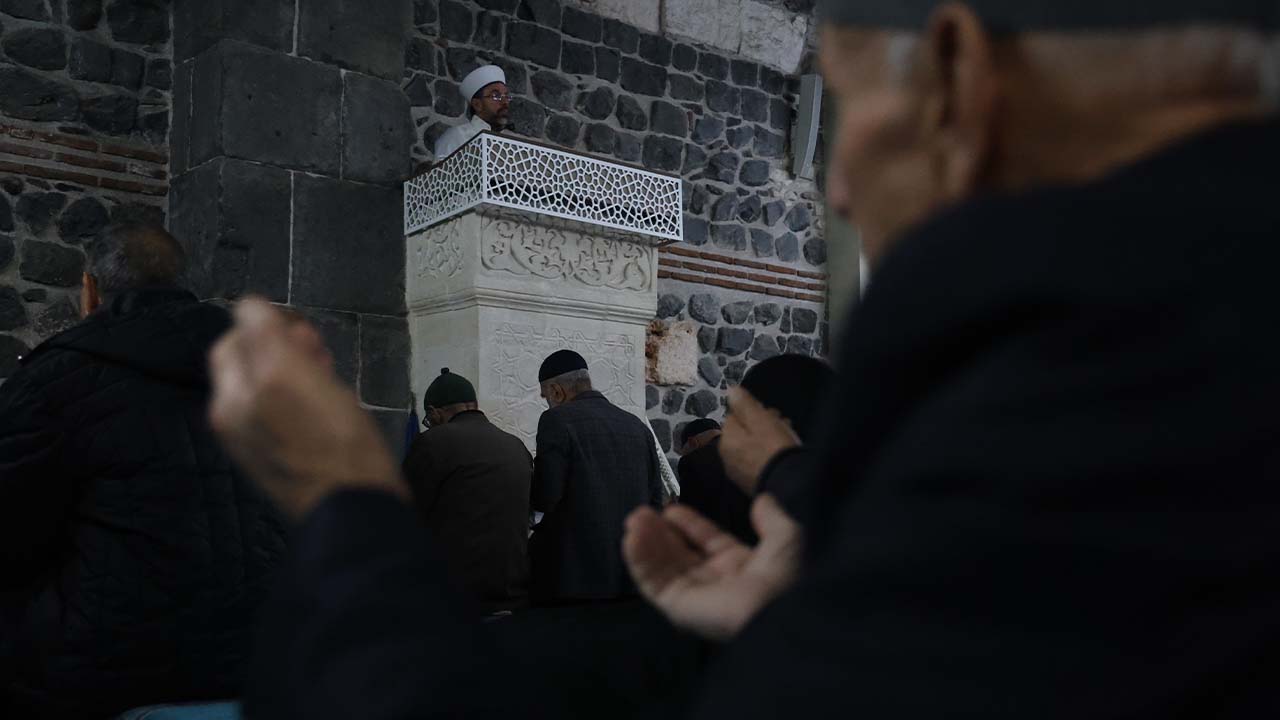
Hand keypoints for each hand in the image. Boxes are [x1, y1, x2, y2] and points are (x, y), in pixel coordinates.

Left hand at [208, 298, 406, 518]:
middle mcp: (235, 419)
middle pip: (249, 362)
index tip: (305, 326)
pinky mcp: (282, 457)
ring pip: (268, 386)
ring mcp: (257, 441)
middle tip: (320, 346)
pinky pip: (282, 413)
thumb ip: (263, 336)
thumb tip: (248, 306)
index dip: (267, 321)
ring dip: (295, 368)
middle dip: (282, 344)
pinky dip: (300, 397)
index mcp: (230, 398)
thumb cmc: (332, 441)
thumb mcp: (293, 375)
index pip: (235, 336)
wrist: (356, 509)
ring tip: (328, 369)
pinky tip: (329, 402)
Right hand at [623, 494, 800, 641]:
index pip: (706, 542)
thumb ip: (772, 518)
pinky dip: (639, 561)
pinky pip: (654, 583)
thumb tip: (763, 500)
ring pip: (663, 567)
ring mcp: (696, 596)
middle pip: (679, 554)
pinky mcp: (680, 608)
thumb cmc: (786, 575)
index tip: (671, 508)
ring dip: (646, 543)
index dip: (689, 524)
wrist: (782, 611)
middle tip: (642, 512)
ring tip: (634, 520)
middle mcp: (716, 582)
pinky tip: (632, 538)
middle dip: (660, 533)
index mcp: (741, 567)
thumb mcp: (786, 537)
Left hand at [720, 386, 800, 494]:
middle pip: (743, 432)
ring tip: (787, 437)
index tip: (772, 412)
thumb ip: (744, 403)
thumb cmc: (775, 449)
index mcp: (726, 440)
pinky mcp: (752, 484)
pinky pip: (758, 462)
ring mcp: (739, 473)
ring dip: (767, 439)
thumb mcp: (760, 419)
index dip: (754, 411)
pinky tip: (782, 454)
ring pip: (751, 447)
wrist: (789, 486)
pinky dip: (768, 455)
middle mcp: (727, 458)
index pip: (735, 416)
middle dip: (761, 425)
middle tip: (782, 423)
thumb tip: (731, 390)